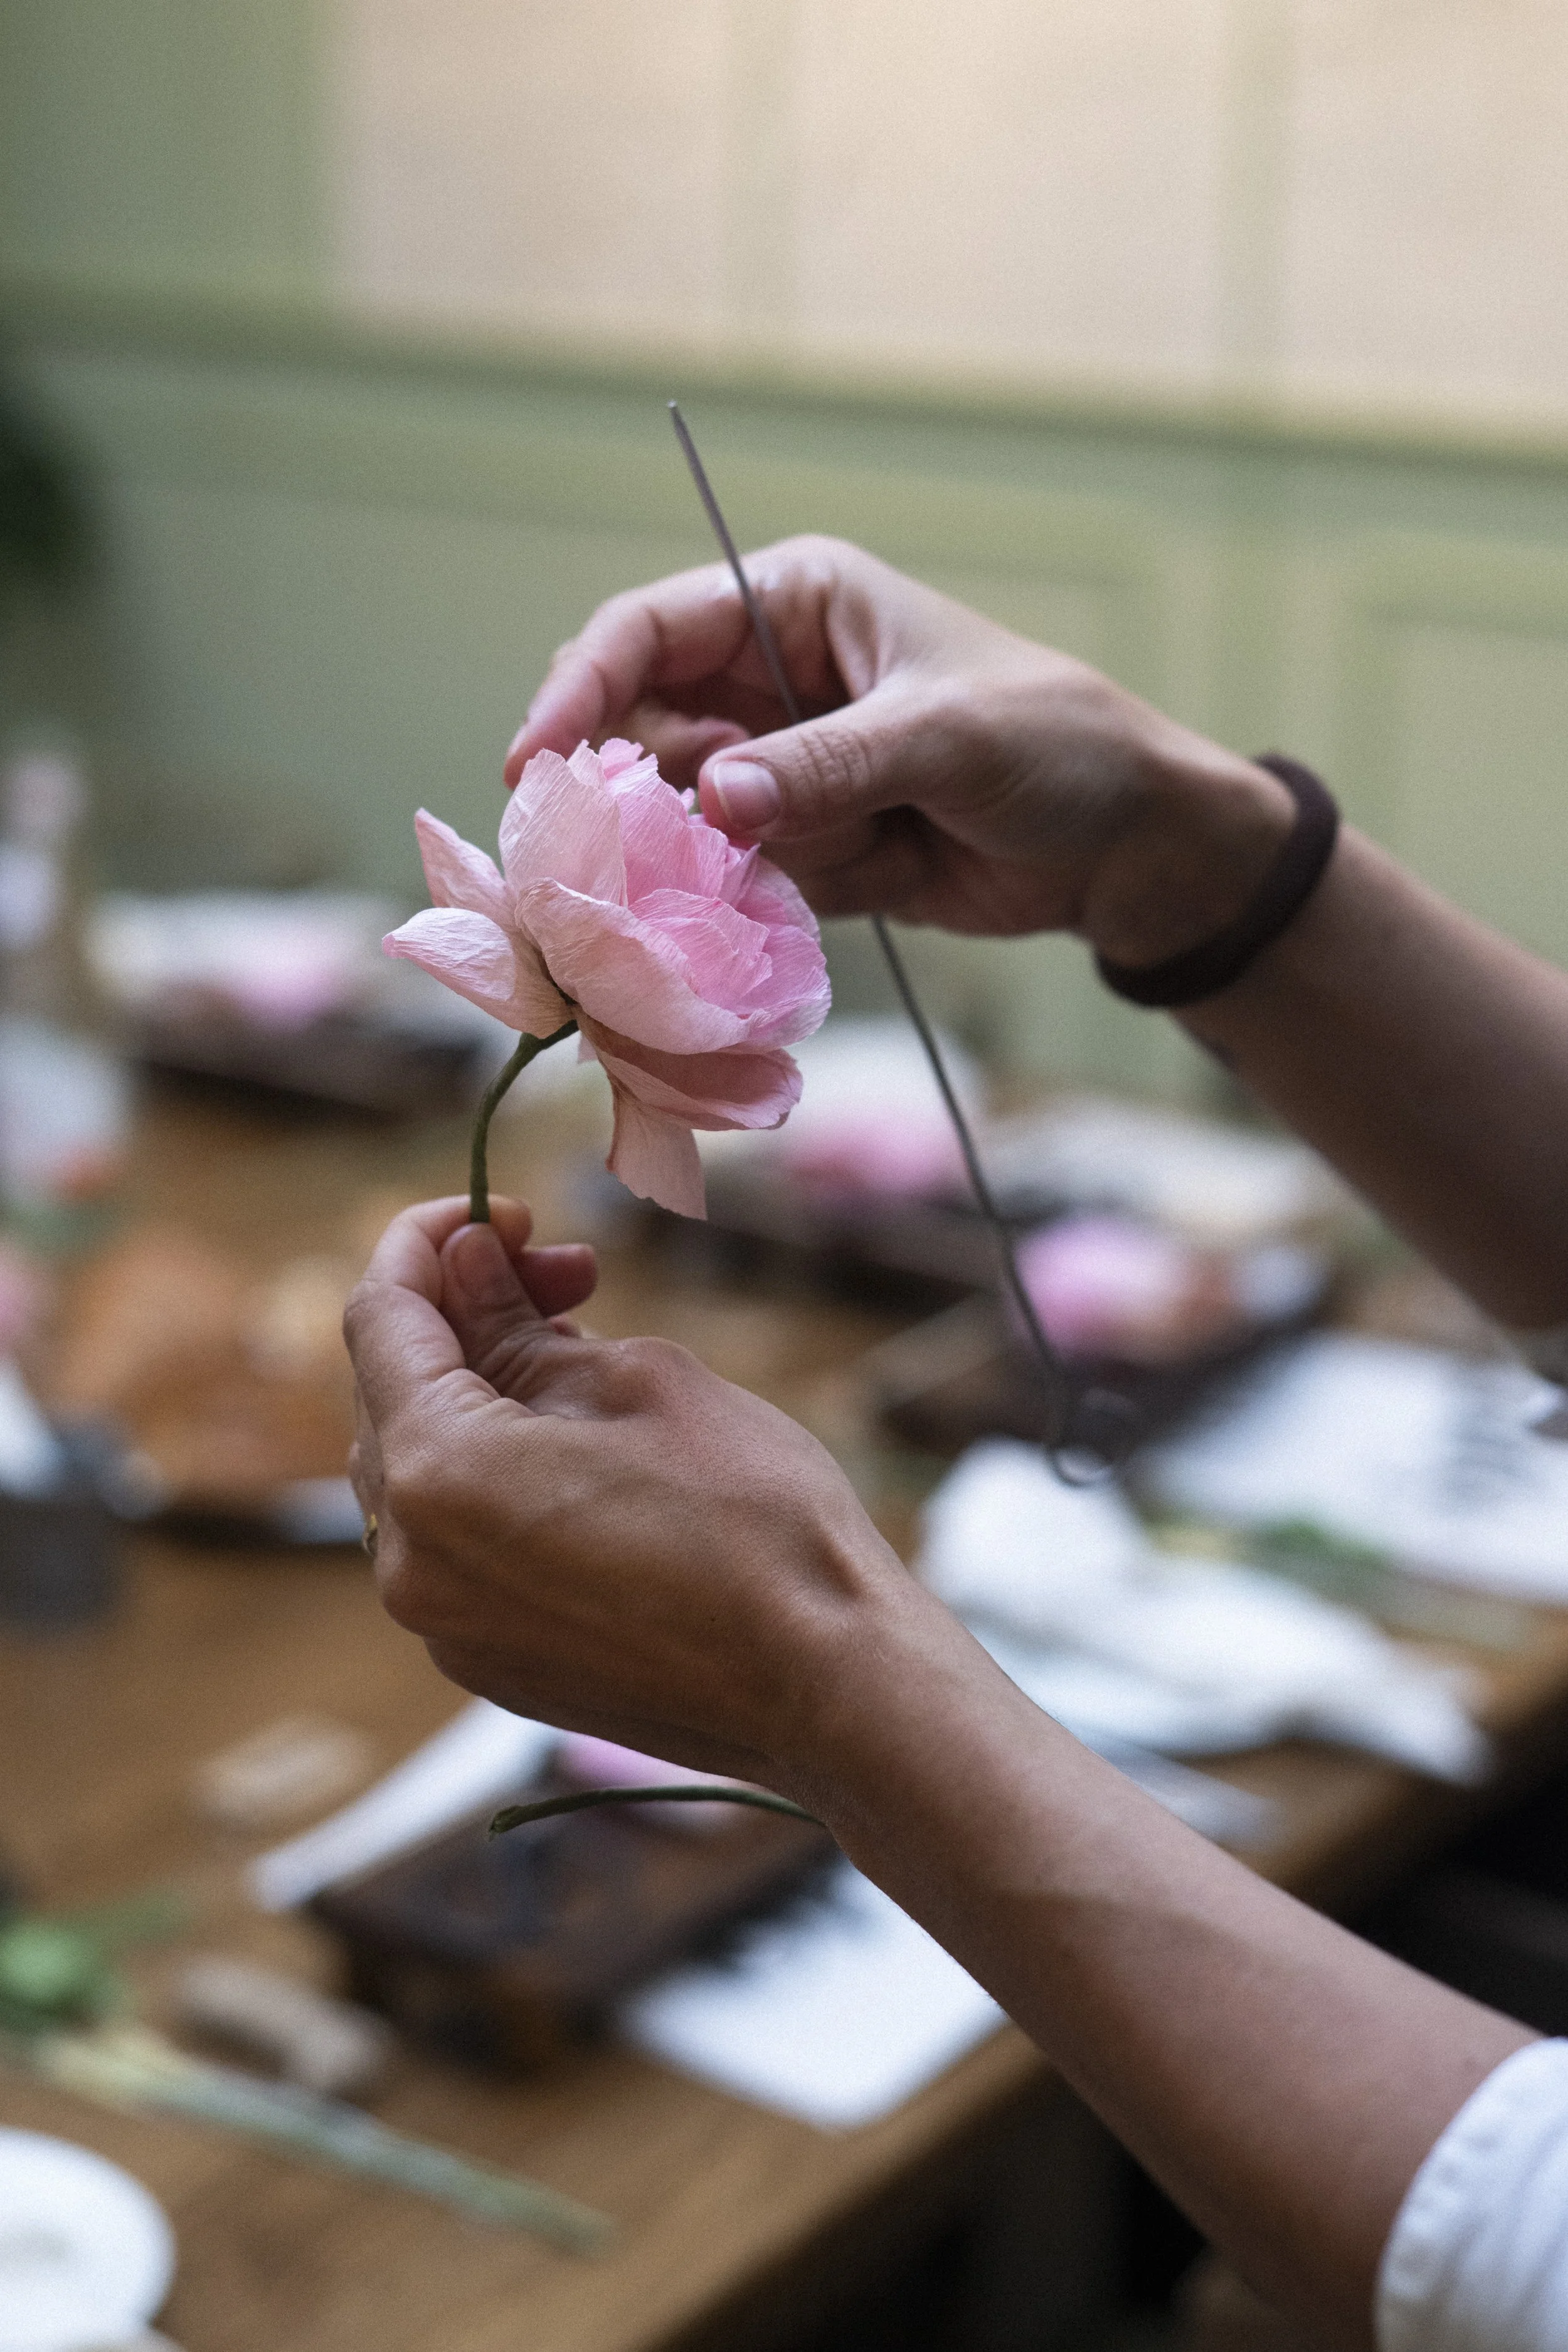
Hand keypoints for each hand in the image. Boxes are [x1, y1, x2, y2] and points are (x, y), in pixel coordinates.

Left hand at [343, 1197, 907, 1791]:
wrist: (826, 1685)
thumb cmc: (753, 1521)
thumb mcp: (640, 1379)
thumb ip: (522, 1323)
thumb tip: (467, 1265)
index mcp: (435, 1475)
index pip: (380, 1320)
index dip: (427, 1241)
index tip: (499, 1209)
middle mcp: (410, 1564)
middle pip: (392, 1397)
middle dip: (465, 1316)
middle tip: (568, 1275)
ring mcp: (447, 1627)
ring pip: (424, 1473)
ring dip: (484, 1396)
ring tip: (591, 1356)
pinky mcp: (492, 1664)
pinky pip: (460, 1543)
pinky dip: (498, 1475)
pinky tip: (585, 1449)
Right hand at [507, 535, 1293, 965]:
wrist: (1129, 848)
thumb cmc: (1056, 748)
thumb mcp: (945, 739)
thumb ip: (825, 767)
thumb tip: (710, 798)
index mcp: (796, 602)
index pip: (648, 632)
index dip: (580, 691)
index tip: (536, 765)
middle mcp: (770, 679)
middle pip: (642, 733)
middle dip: (643, 795)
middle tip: (658, 850)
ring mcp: (782, 769)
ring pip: (684, 819)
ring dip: (723, 857)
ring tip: (825, 859)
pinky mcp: (803, 845)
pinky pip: (734, 876)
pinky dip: (757, 899)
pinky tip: (837, 889)